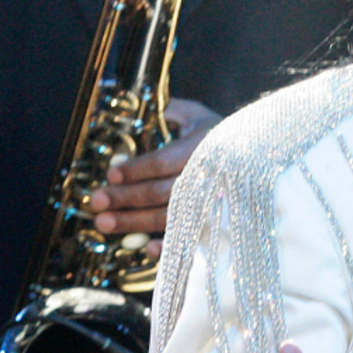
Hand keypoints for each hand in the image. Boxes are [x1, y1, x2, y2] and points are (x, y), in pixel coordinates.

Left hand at [84, 97, 221, 254]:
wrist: (255, 156)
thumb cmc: (214, 132)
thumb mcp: (193, 114)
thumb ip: (166, 110)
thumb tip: (128, 104)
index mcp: (203, 146)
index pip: (165, 161)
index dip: (138, 169)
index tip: (111, 174)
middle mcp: (208, 177)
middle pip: (163, 192)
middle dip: (127, 199)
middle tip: (97, 201)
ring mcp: (211, 203)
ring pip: (170, 217)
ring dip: (135, 223)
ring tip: (104, 223)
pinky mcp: (212, 223)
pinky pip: (190, 239)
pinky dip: (169, 246)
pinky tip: (147, 249)